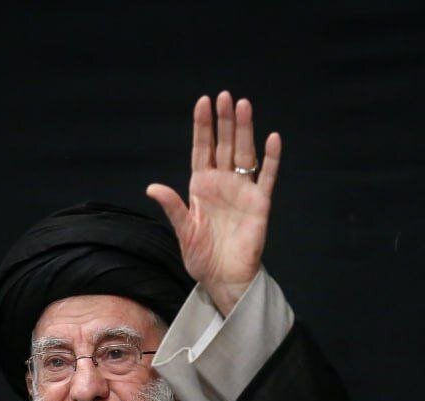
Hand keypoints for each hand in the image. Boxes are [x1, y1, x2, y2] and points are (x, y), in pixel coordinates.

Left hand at [147, 91, 280, 316]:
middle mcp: (223, 184)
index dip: (203, 127)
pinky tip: (272, 139)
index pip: (202, 149)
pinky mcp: (260, 204)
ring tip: (244, 106)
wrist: (223, 278)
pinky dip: (271, 159)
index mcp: (201, 186)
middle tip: (225, 96)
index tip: (203, 103)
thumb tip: (153, 187)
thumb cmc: (202, 257)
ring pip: (244, 154)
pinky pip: (267, 177)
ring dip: (244, 130)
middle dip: (224, 121)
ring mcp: (243, 191)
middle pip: (224, 145)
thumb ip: (173, 207)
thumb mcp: (183, 231)